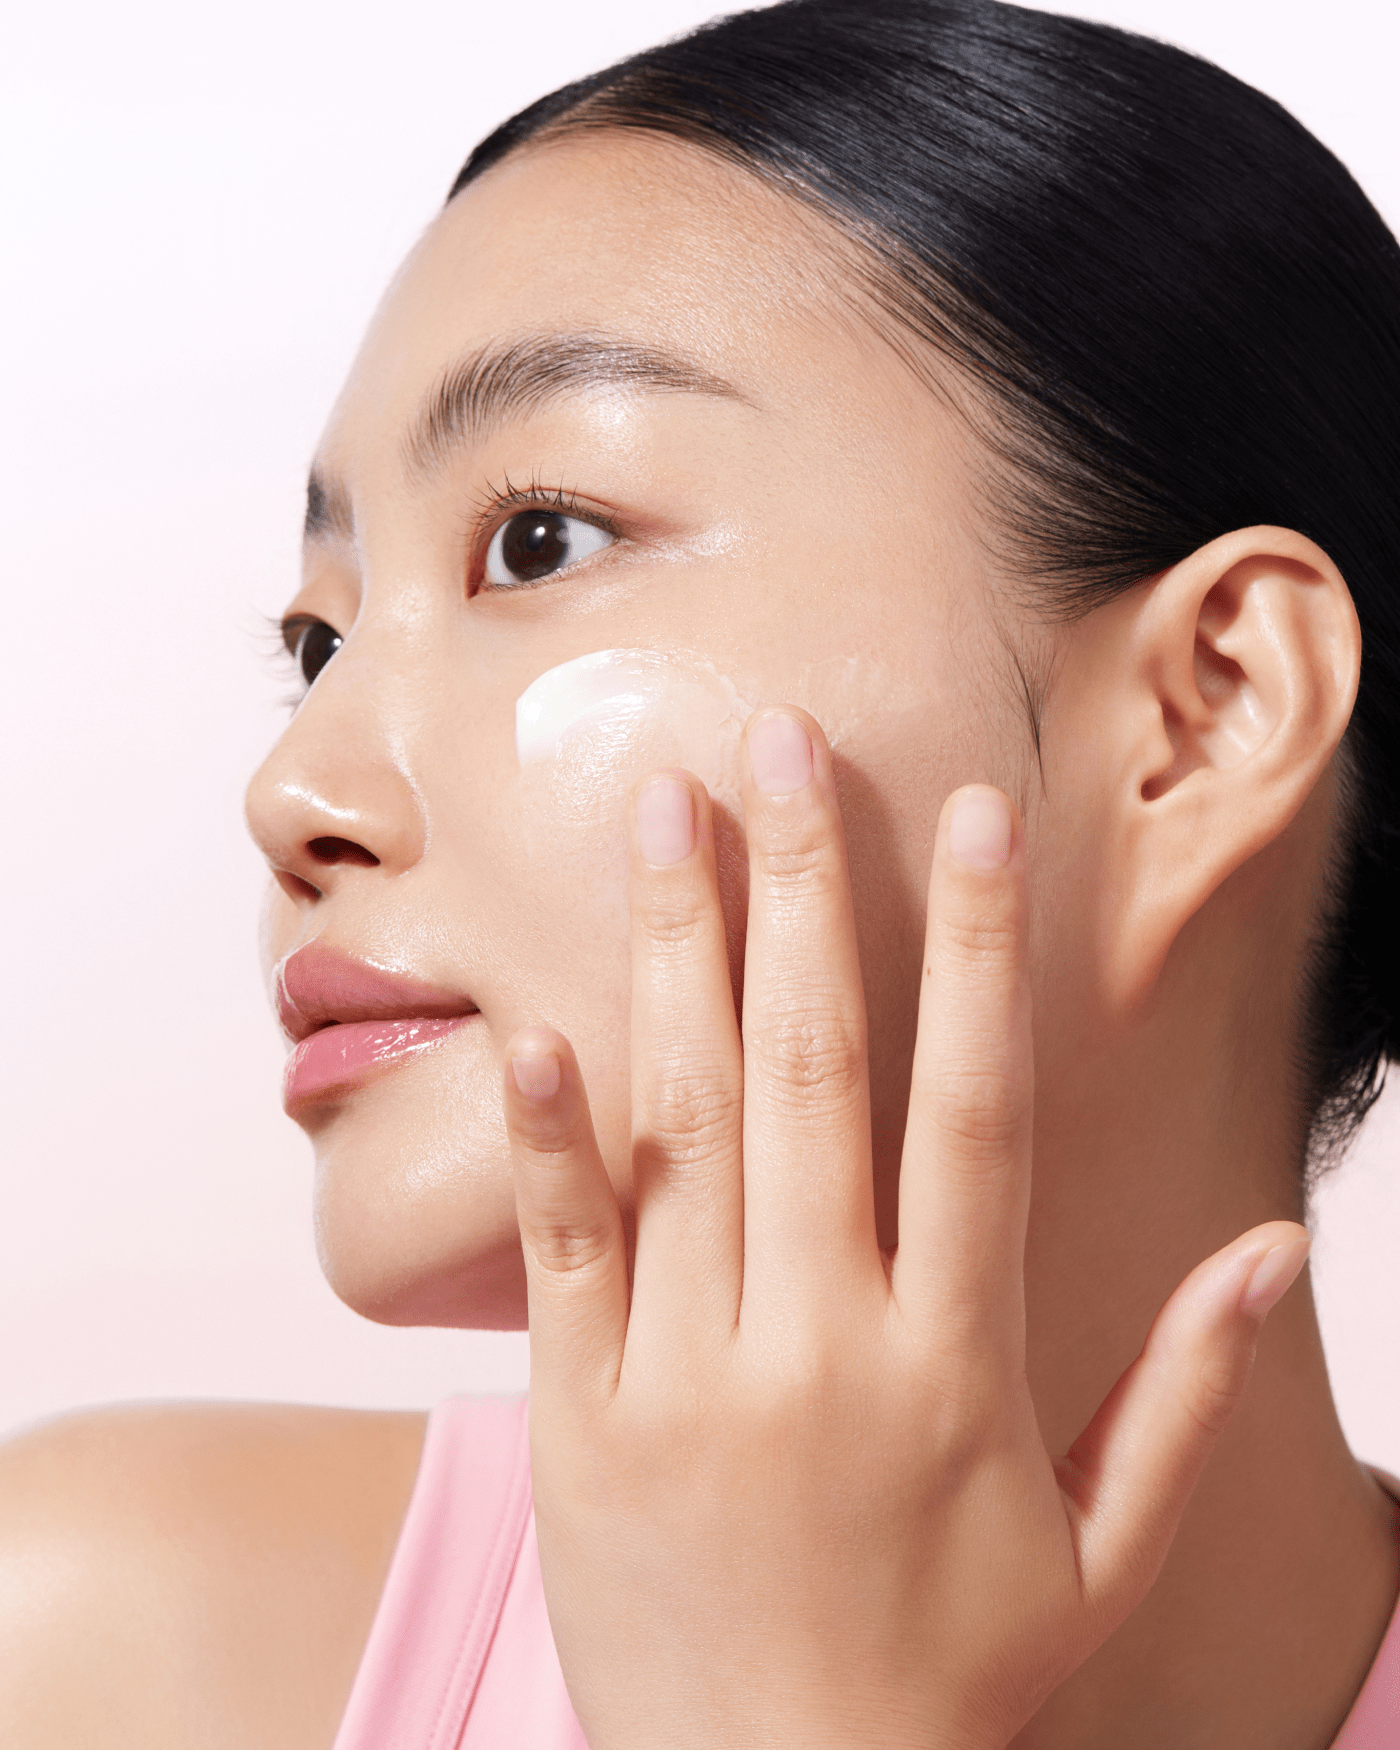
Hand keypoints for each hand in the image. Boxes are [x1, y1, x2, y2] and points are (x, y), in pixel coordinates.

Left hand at [501, 708, 1308, 1749]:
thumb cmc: (946, 1684)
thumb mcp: (1099, 1553)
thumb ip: (1187, 1392)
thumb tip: (1276, 1249)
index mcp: (957, 1361)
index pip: (977, 1111)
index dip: (977, 952)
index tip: (972, 818)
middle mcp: (824, 1341)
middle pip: (818, 1071)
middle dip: (807, 891)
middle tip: (783, 744)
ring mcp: (692, 1374)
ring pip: (690, 1126)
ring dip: (682, 954)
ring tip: (666, 812)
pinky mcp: (582, 1417)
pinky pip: (562, 1256)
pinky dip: (549, 1138)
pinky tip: (530, 1021)